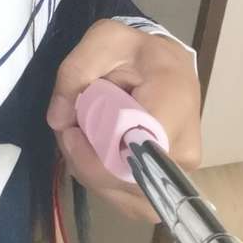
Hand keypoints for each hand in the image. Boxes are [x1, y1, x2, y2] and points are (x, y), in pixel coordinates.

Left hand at [46, 19, 201, 222]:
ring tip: (82, 137)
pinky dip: (104, 182)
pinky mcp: (169, 187)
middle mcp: (184, 148)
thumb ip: (74, 71)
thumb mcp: (104, 40)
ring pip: (125, 197)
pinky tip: (96, 153)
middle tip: (69, 128)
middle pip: (126, 180)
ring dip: (91, 173)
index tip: (71, 129)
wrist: (171, 68)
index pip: (134, 151)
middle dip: (85, 161)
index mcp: (173, 102)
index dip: (94, 152)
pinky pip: (130, 202)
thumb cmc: (138, 51)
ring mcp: (179, 174)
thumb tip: (58, 120)